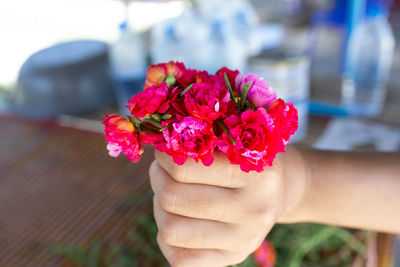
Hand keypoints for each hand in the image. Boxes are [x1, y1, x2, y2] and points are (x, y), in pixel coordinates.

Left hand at [149, 147, 307, 266]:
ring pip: (170, 230)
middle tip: (161, 170)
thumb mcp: (237, 143)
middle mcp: (254, 211)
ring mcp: (243, 241)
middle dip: (157, 178)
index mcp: (257, 174)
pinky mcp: (231, 259)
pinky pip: (179, 259)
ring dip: (160, 208)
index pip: (185, 168)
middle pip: (173, 198)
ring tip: (170, 193)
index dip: (164, 157)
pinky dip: (167, 237)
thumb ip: (205, 142)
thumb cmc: (246, 162)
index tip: (164, 150)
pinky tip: (178, 219)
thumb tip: (161, 144)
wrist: (276, 195)